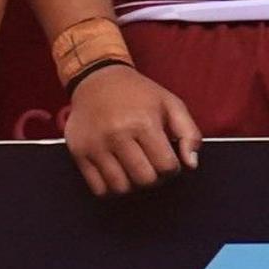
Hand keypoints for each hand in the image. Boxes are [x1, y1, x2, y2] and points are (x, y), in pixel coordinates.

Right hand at [61, 64, 200, 197]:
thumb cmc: (139, 94)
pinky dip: (110, 189)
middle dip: (154, 179)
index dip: (172, 169)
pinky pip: (98, 188)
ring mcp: (95, 146)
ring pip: (120, 187)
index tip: (167, 160)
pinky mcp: (78, 152)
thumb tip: (191, 165)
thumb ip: (190, 134)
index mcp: (143, 123)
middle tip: (151, 167)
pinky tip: (116, 175)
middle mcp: (117, 135)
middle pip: (144, 180)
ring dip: (132, 185)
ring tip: (133, 171)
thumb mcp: (171, 104)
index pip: (166, 167)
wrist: (96, 79)